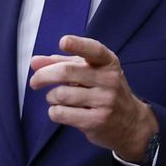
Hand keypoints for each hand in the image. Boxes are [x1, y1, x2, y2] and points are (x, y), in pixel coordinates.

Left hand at [29, 34, 157, 161]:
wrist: (131, 123)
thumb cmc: (104, 91)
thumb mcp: (90, 72)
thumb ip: (62, 63)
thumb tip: (35, 62)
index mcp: (108, 63)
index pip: (94, 50)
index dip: (77, 45)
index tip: (63, 42)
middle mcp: (109, 80)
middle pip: (67, 72)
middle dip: (43, 76)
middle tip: (34, 82)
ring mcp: (105, 101)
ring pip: (61, 94)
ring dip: (51, 97)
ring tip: (55, 98)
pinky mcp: (97, 121)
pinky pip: (62, 113)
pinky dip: (54, 112)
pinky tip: (61, 111)